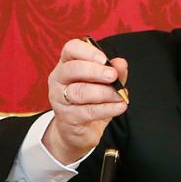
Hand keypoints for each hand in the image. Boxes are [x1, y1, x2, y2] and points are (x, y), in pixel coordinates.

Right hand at [40, 38, 129, 163]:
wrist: (78, 132)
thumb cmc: (90, 101)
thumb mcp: (105, 84)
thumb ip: (114, 72)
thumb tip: (121, 63)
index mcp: (67, 64)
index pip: (71, 49)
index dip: (87, 51)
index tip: (104, 59)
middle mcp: (59, 79)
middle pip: (72, 69)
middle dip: (95, 71)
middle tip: (113, 75)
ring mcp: (60, 99)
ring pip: (79, 91)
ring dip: (103, 92)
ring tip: (119, 95)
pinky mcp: (67, 117)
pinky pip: (87, 111)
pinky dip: (107, 108)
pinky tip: (120, 106)